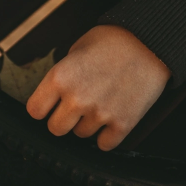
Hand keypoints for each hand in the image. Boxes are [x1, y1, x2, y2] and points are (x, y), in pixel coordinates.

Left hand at [26, 25, 170, 150]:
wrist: (149, 42)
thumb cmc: (114, 40)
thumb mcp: (78, 47)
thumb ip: (64, 71)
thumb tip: (56, 90)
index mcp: (61, 76)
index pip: (35, 110)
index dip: (42, 106)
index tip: (48, 105)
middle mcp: (77, 98)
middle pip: (55, 128)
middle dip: (63, 118)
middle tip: (74, 105)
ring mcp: (100, 114)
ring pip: (81, 135)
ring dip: (87, 122)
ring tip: (100, 101)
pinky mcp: (122, 124)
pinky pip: (104, 144)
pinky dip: (107, 134)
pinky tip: (111, 115)